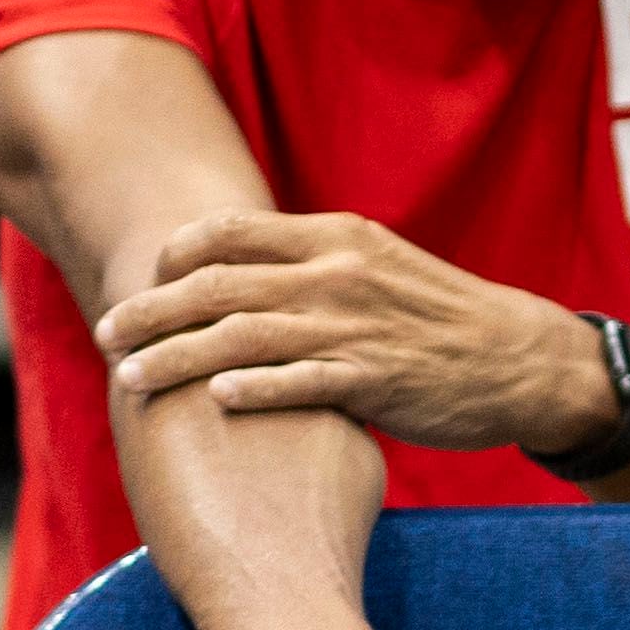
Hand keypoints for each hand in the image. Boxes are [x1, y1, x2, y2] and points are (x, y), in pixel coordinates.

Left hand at [97, 210, 612, 454]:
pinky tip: (214, 398)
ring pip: (243, 335)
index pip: (230, 232)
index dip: (175, 256)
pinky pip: (301, 381)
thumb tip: (242, 283)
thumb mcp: (377, 269)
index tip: (146, 282)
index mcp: (335, 238)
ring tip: (130, 377)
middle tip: (107, 333)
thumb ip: (313, 269)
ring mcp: (356, 327)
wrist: (521, 359)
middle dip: (152, 310)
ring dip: (177, 356)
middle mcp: (337, 274)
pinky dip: (254, 387)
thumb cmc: (441, 320)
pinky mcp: (376, 379)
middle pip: (218, 285)